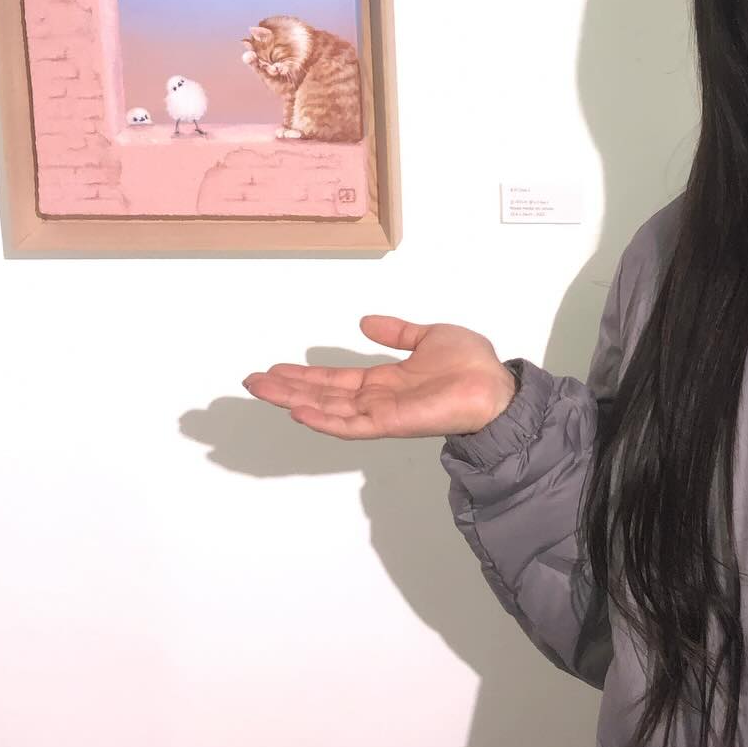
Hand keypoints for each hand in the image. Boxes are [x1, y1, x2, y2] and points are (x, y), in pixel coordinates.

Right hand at [242, 316, 517, 440]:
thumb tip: (366, 321)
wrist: (496, 387)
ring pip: (327, 409)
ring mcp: (381, 413)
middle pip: (321, 394)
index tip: (275, 368)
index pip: (335, 379)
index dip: (304, 374)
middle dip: (286, 388)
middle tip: (252, 381)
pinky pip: (350, 425)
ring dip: (293, 400)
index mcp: (384, 381)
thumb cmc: (472, 365)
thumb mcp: (428, 336)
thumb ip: (397, 332)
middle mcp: (377, 399)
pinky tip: (297, 410)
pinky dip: (323, 419)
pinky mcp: (390, 423)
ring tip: (262, 390)